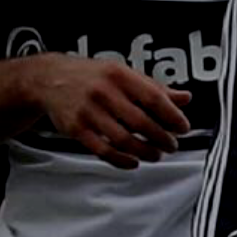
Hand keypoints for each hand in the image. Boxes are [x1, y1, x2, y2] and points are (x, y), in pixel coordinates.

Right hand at [17, 53, 193, 169]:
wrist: (50, 79)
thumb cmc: (94, 77)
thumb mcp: (125, 74)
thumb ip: (155, 88)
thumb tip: (186, 98)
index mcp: (121, 76)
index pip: (154, 98)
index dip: (172, 116)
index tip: (183, 128)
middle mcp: (104, 93)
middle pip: (140, 122)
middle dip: (161, 138)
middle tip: (172, 145)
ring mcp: (88, 112)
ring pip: (122, 139)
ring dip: (144, 151)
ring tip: (157, 155)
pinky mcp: (75, 129)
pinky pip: (102, 150)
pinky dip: (120, 160)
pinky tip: (133, 162)